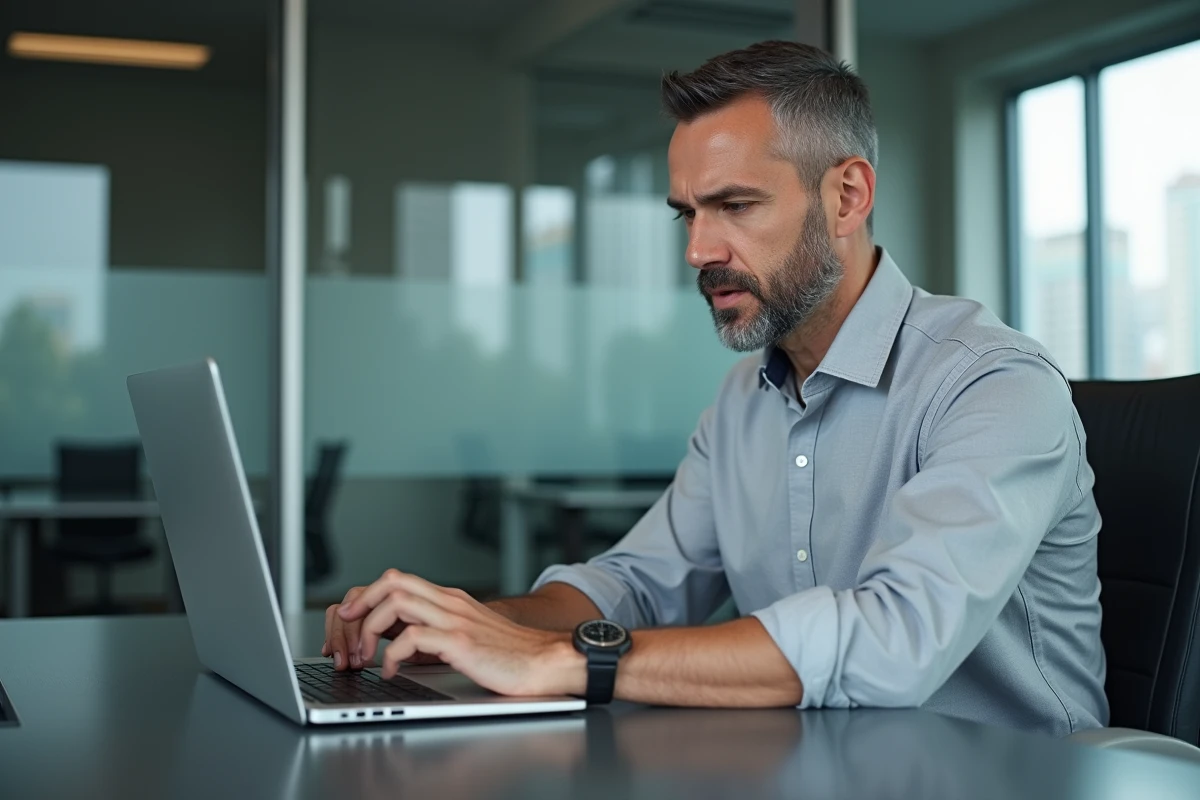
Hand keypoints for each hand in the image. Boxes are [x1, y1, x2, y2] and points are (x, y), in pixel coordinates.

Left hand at [337, 569, 585, 696]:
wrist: (546, 661)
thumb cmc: (510, 655)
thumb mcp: (469, 634)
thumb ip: (440, 630)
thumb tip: (402, 642)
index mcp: (451, 600)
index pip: (398, 580)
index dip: (367, 596)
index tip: (350, 619)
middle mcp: (450, 602)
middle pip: (392, 581)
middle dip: (360, 604)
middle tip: (346, 631)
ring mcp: (455, 619)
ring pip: (397, 602)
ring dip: (369, 630)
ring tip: (365, 656)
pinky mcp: (461, 641)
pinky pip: (412, 637)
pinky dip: (392, 655)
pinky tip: (391, 672)